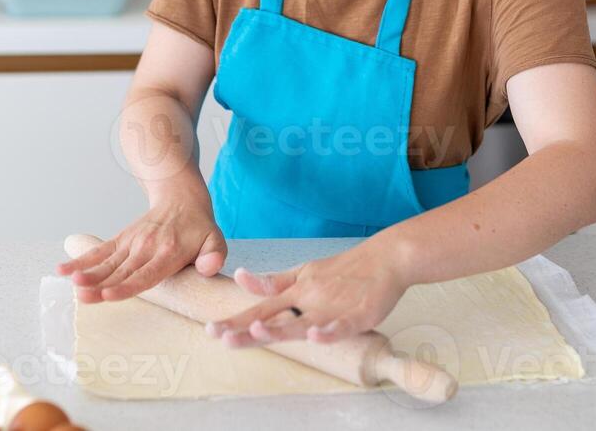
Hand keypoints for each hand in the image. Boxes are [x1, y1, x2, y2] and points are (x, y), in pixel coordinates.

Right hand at [56, 193, 226, 303]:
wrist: (180, 197)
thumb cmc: (198, 227)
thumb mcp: (215, 239)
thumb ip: (214, 255)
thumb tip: (208, 268)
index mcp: (169, 252)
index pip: (146, 274)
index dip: (127, 286)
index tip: (109, 294)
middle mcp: (146, 247)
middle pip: (121, 271)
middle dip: (101, 284)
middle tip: (82, 295)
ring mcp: (131, 243)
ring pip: (107, 263)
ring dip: (87, 274)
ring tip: (71, 284)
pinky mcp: (121, 240)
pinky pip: (99, 251)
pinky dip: (81, 260)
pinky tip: (62, 270)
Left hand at [204, 240, 407, 347]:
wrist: (384, 258)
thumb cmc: (343, 269)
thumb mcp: (304, 273)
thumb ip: (274, 282)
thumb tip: (241, 278)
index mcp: (296, 290)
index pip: (260, 307)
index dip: (236, 319)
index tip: (211, 330)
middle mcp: (309, 298)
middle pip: (275, 316)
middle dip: (247, 328)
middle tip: (221, 336)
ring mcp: (332, 306)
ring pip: (303, 322)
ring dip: (281, 328)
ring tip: (258, 331)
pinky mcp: (357, 314)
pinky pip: (341, 326)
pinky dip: (329, 331)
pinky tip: (316, 337)